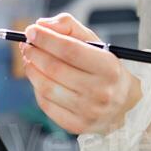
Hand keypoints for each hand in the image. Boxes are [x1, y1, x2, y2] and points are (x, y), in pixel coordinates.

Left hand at [20, 13, 141, 135]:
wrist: (124, 104)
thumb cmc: (105, 69)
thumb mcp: (95, 43)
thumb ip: (69, 27)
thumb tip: (42, 25)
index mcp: (109, 67)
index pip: (69, 49)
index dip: (46, 38)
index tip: (31, 31)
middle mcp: (100, 91)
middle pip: (54, 68)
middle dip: (34, 53)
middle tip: (26, 44)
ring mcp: (88, 111)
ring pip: (47, 87)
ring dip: (31, 70)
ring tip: (29, 60)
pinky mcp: (77, 125)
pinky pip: (46, 105)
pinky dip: (37, 89)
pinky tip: (39, 79)